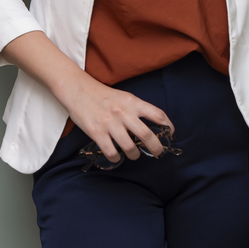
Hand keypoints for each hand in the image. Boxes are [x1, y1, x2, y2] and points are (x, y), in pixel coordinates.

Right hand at [0, 32, 173, 162]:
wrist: (77, 89)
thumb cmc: (102, 94)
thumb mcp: (123, 97)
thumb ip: (136, 109)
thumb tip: (150, 126)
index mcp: (132, 102)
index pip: (158, 114)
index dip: (168, 127)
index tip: (171, 135)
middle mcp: (123, 113)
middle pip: (147, 135)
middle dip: (156, 148)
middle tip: (158, 154)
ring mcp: (110, 123)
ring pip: (130, 147)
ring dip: (134, 155)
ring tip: (133, 155)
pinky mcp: (96, 132)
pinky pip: (111, 152)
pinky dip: (116, 158)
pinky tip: (116, 156)